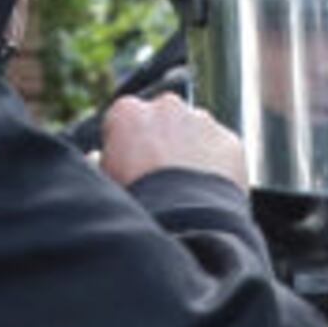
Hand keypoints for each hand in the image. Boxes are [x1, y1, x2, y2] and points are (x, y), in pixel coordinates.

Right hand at [98, 90, 246, 188]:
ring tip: (185, 188)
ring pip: (194, 133)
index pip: (124, 122)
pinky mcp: (229, 139)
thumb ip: (100, 162)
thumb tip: (98, 158)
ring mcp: (202, 120)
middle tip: (160, 177)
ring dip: (190, 152)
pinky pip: (220, 151)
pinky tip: (206, 191)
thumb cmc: (138, 200)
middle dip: (161, 142)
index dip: (126, 146)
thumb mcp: (105, 181)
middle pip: (162, 121)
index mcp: (128, 112)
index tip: (130, 167)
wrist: (184, 220)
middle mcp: (167, 106)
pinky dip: (215, 166)